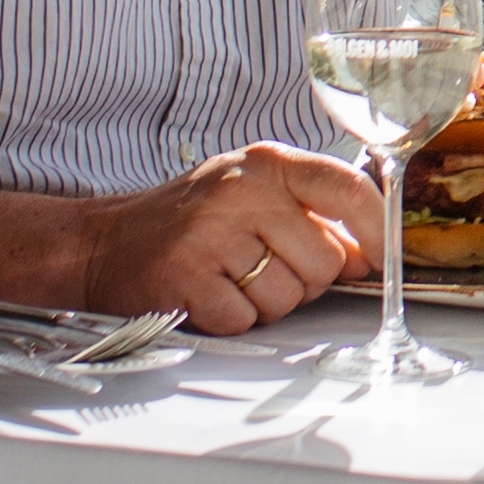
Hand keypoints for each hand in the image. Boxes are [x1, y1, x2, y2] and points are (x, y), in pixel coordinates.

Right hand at [85, 147, 372, 335]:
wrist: (102, 242)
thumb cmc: (190, 221)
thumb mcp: (253, 195)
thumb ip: (312, 215)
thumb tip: (366, 254)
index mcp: (267, 163)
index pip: (347, 189)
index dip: (377, 229)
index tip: (381, 258)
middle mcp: (241, 191)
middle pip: (325, 261)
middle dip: (304, 279)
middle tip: (261, 266)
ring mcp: (211, 234)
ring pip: (288, 297)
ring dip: (265, 302)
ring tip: (229, 277)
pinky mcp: (186, 278)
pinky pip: (245, 320)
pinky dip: (230, 318)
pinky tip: (206, 293)